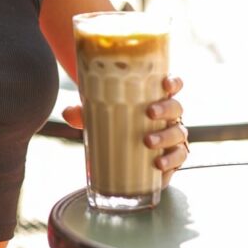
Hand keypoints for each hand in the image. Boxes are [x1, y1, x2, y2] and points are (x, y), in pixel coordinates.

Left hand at [62, 74, 188, 187]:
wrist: (123, 149)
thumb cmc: (115, 124)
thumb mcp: (99, 116)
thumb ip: (84, 113)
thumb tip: (67, 113)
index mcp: (157, 99)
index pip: (173, 85)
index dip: (173, 82)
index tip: (165, 84)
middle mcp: (170, 116)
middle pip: (177, 108)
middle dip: (166, 109)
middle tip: (149, 113)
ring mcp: (174, 136)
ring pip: (179, 133)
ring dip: (166, 136)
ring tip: (148, 142)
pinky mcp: (174, 157)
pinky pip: (179, 159)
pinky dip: (171, 162)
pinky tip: (159, 165)